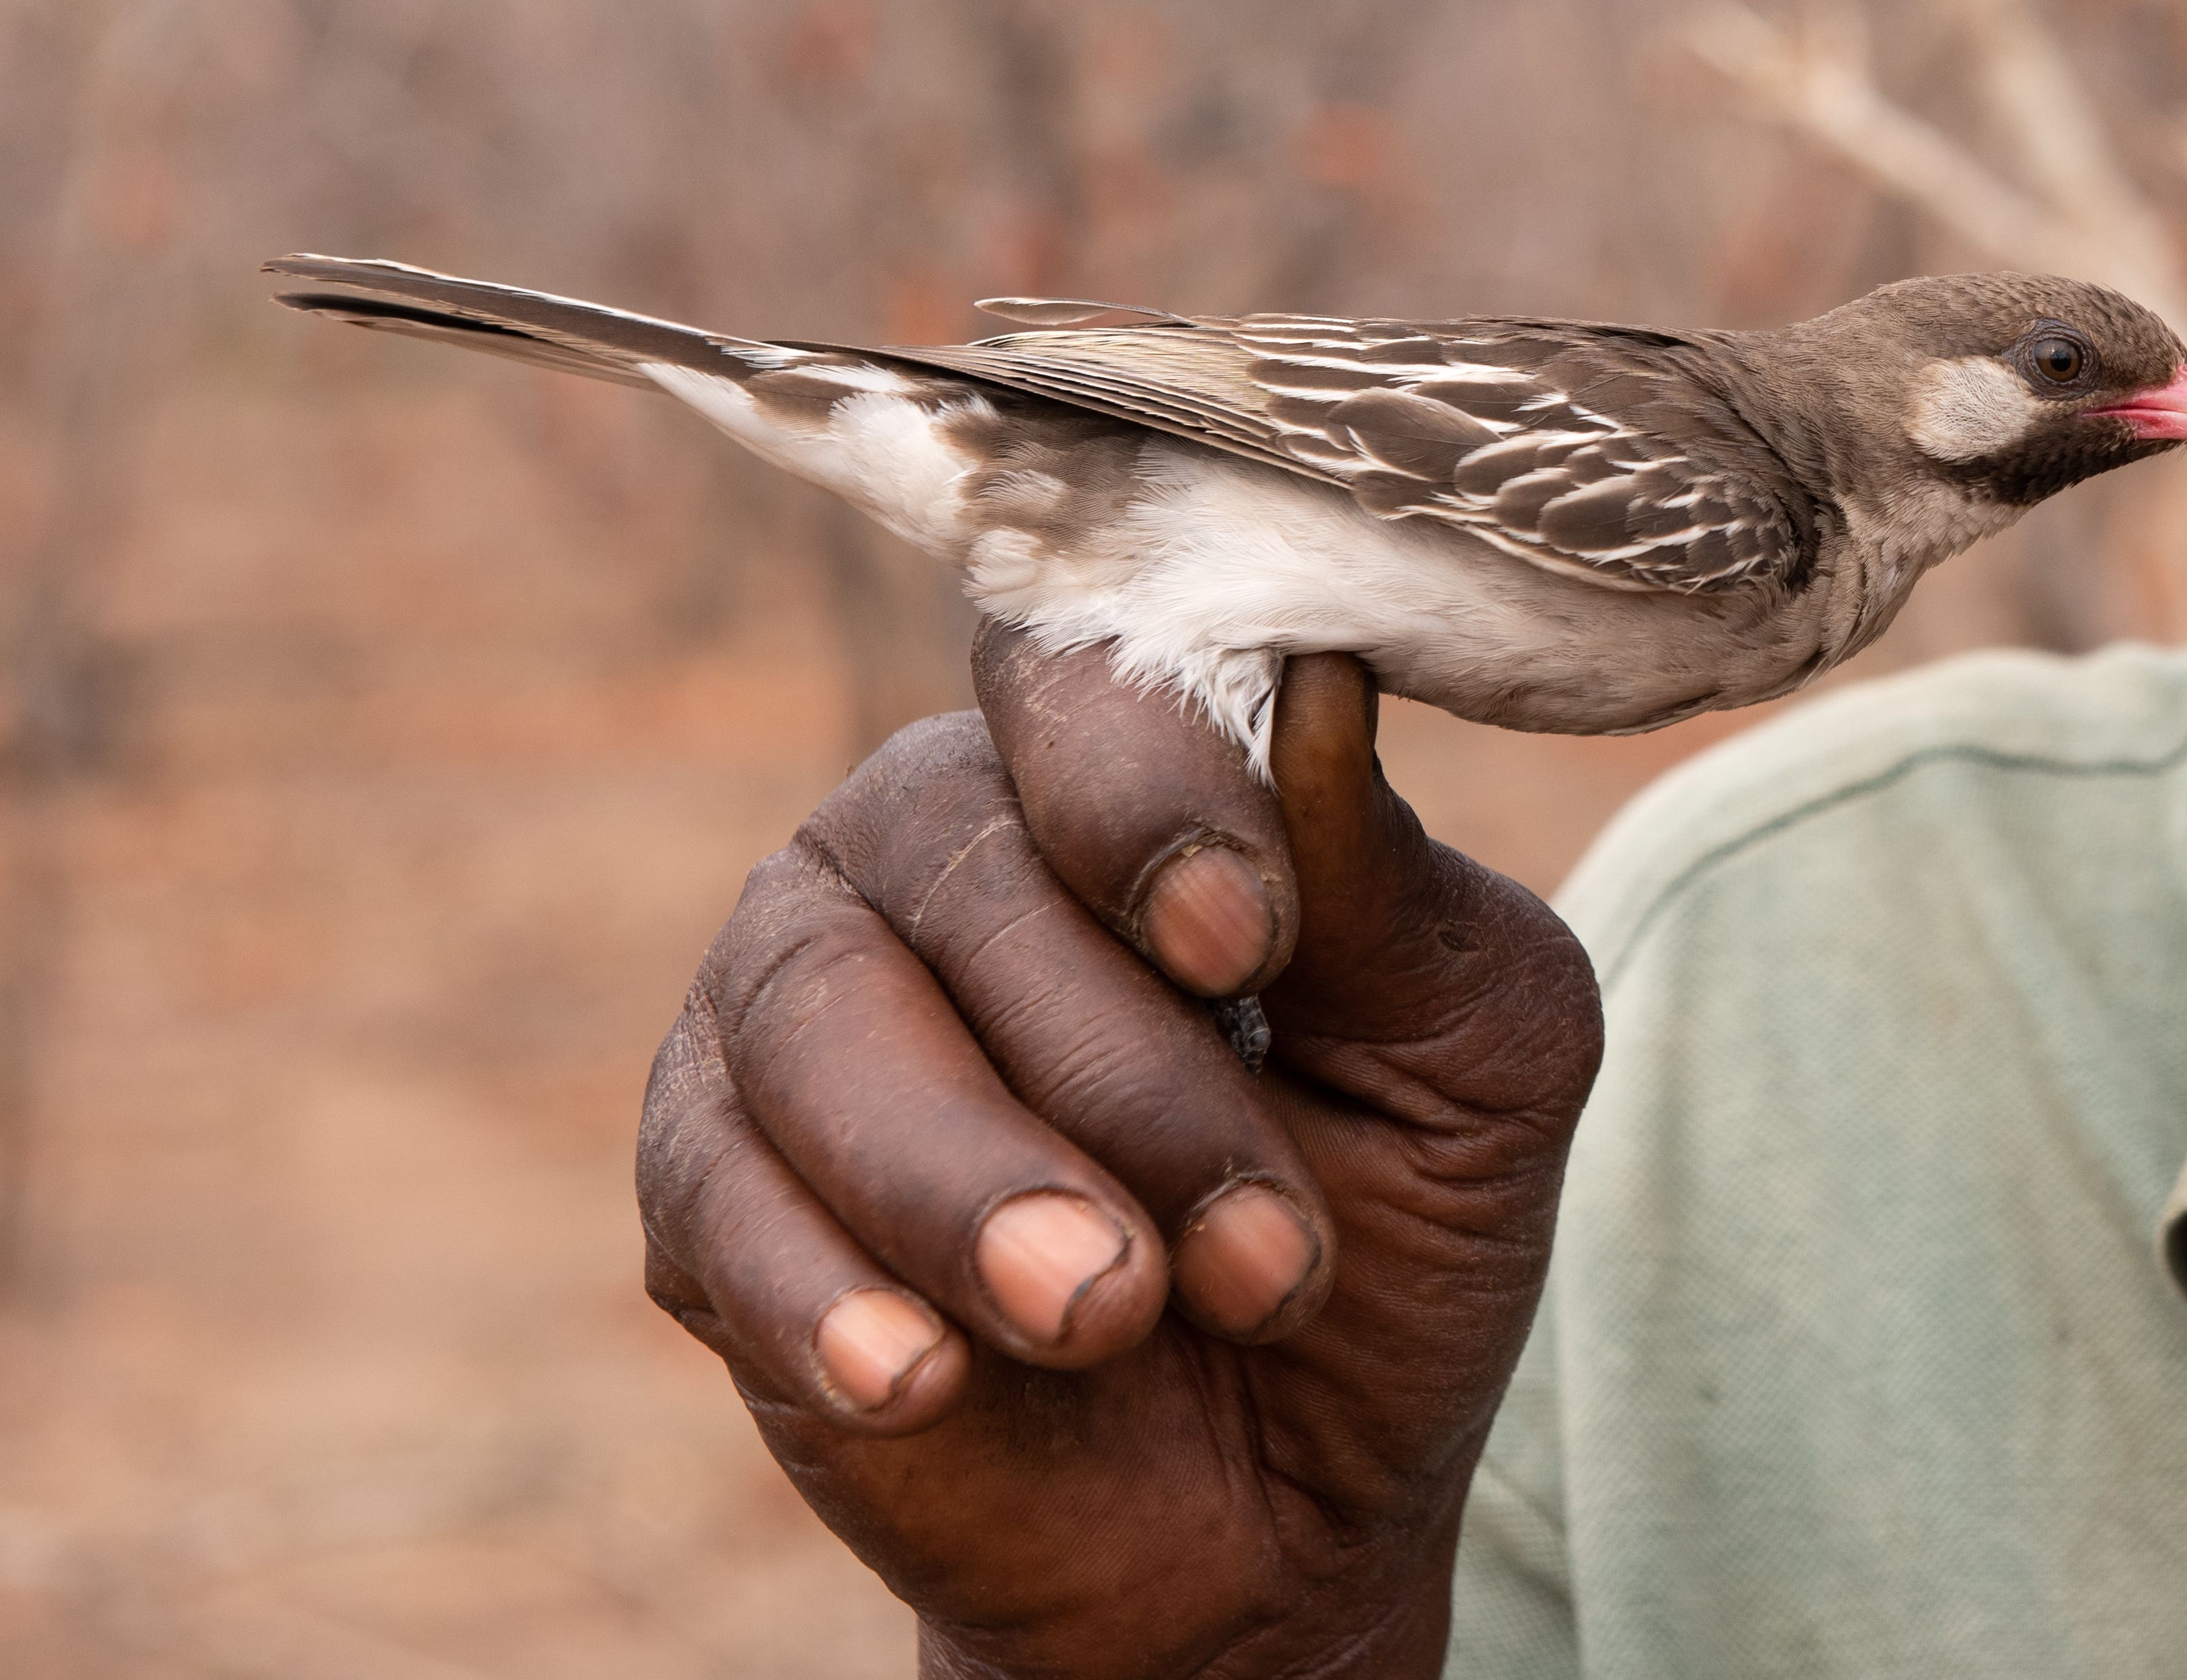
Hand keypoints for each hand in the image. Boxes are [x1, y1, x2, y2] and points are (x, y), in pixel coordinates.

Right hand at [636, 630, 1601, 1677]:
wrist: (1284, 1508)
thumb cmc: (1391, 1226)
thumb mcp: (1474, 1060)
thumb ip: (1393, 891)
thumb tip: (1326, 687)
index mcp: (1126, 764)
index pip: (1088, 678)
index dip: (1151, 793)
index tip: (1244, 949)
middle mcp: (938, 837)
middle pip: (968, 865)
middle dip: (1126, 1076)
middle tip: (1261, 1262)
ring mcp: (799, 1000)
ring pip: (822, 1022)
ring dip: (974, 1183)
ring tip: (1107, 1315)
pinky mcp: (712, 1185)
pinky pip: (721, 1196)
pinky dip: (829, 1293)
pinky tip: (928, 1378)